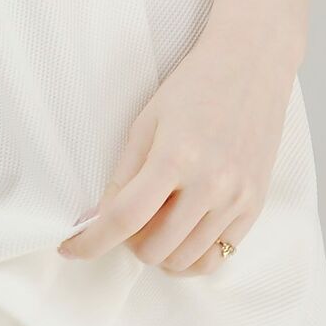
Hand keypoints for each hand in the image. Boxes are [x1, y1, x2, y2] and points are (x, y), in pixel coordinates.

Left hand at [56, 21, 296, 275]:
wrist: (251, 65)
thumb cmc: (194, 86)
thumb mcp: (147, 122)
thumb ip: (123, 175)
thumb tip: (98, 219)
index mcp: (176, 156)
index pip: (125, 217)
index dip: (92, 241)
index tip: (71, 249)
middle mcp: (211, 184)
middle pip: (153, 248)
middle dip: (128, 241)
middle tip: (127, 217)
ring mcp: (236, 199)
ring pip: (184, 261)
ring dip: (159, 251)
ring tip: (155, 220)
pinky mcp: (254, 206)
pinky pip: (217, 257)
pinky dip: (190, 255)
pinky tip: (181, 233)